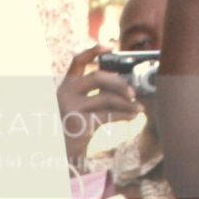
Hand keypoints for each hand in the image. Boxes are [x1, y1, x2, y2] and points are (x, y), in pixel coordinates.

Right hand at [56, 45, 140, 167]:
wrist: (59, 152)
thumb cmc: (73, 127)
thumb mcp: (79, 107)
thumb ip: (95, 95)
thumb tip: (126, 89)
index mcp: (66, 86)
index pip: (78, 61)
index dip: (93, 51)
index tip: (110, 46)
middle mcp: (66, 93)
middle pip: (97, 77)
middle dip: (119, 83)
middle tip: (133, 92)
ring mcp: (72, 108)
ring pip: (106, 98)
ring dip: (126, 103)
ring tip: (139, 108)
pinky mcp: (80, 122)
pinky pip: (108, 115)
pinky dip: (124, 115)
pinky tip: (133, 116)